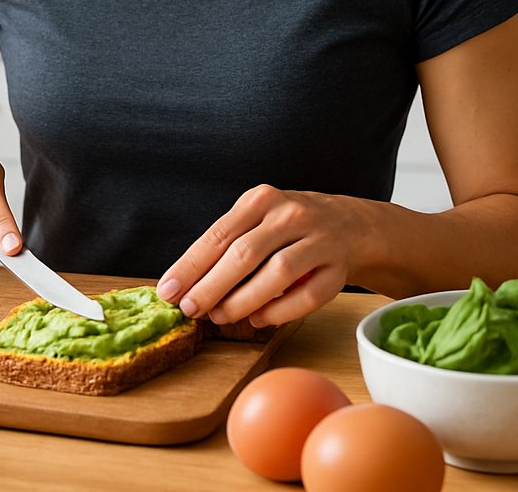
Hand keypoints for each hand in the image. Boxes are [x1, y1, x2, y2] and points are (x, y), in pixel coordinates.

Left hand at [156, 185, 362, 328]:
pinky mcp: (338, 269)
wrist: (348, 225)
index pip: (218, 235)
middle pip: (245, 254)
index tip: (168, 291)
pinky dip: (278, 312)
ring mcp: (319, 240)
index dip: (191, 266)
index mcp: (262, 199)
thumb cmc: (287, 227)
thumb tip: (183, 285)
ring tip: (219, 316)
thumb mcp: (256, 220)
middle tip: (190, 309)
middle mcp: (291, 214)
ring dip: (243, 301)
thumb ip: (224, 246)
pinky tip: (257, 318)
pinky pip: (306, 297)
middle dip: (212, 286)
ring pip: (277, 274)